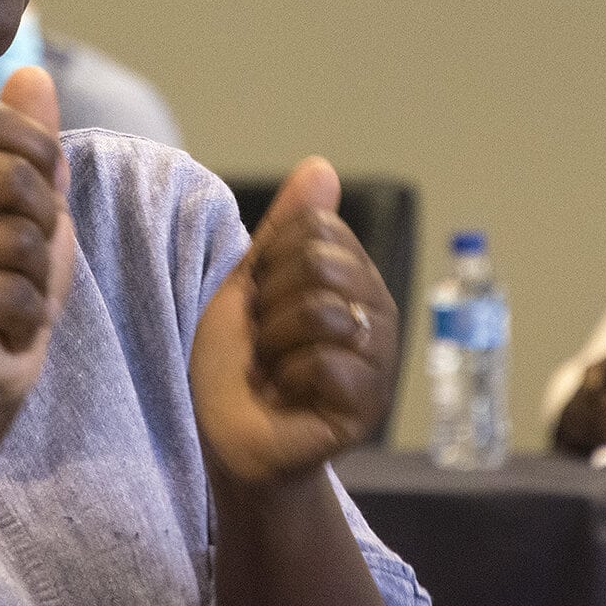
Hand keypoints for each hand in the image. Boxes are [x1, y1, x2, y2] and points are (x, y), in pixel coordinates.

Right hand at [0, 66, 76, 415]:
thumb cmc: (10, 272)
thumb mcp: (35, 199)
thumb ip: (34, 139)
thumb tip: (32, 70)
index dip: (40, 157)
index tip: (37, 197)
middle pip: (14, 180)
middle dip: (42, 227)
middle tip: (22, 257)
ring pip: (18, 240)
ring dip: (36, 277)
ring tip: (11, 292)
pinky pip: (11, 293)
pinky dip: (27, 315)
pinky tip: (4, 325)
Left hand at [191, 157, 397, 486]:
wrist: (227, 439)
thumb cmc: (239, 362)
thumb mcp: (252, 283)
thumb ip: (286, 228)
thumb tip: (320, 166)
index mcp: (356, 278)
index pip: (317, 227)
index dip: (269, 260)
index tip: (260, 299)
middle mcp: (379, 316)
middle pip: (321, 264)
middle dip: (269, 302)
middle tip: (264, 340)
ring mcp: (378, 364)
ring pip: (322, 312)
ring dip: (273, 342)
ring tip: (272, 368)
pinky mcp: (366, 410)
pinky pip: (326, 365)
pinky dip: (287, 378)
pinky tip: (286, 396)